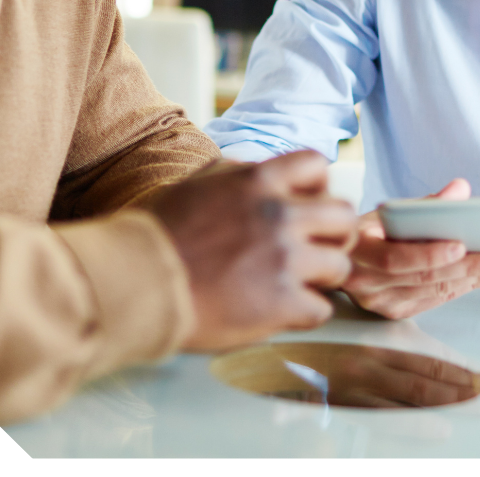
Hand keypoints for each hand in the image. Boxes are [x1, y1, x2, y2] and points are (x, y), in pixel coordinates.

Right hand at [149, 150, 357, 350]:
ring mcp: (284, 259)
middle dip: (332, 235)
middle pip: (343, 216)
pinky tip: (282, 312)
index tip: (305, 208)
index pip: (317, 166)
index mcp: (257, 180)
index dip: (317, 188)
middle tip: (312, 251)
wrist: (137, 282)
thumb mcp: (197, 183)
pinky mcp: (282, 303)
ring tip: (295, 285)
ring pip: (340, 265)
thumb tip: (257, 173)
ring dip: (321, 277)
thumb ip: (236, 176)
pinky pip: (322, 309)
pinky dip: (305, 313)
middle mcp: (279, 214)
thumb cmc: (156, 234)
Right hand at [342, 178, 479, 319]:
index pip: (394, 258)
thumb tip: (460, 189)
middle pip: (422, 278)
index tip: (461, 246)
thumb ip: (425, 203)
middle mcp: (364, 281)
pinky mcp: (394, 312)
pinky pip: (433, 301)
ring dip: (472, 280)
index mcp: (357, 249)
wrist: (343, 257)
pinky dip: (461, 288)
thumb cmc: (368, 230)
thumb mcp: (388, 212)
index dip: (428, 254)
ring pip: (432, 291)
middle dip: (467, 268)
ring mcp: (378, 301)